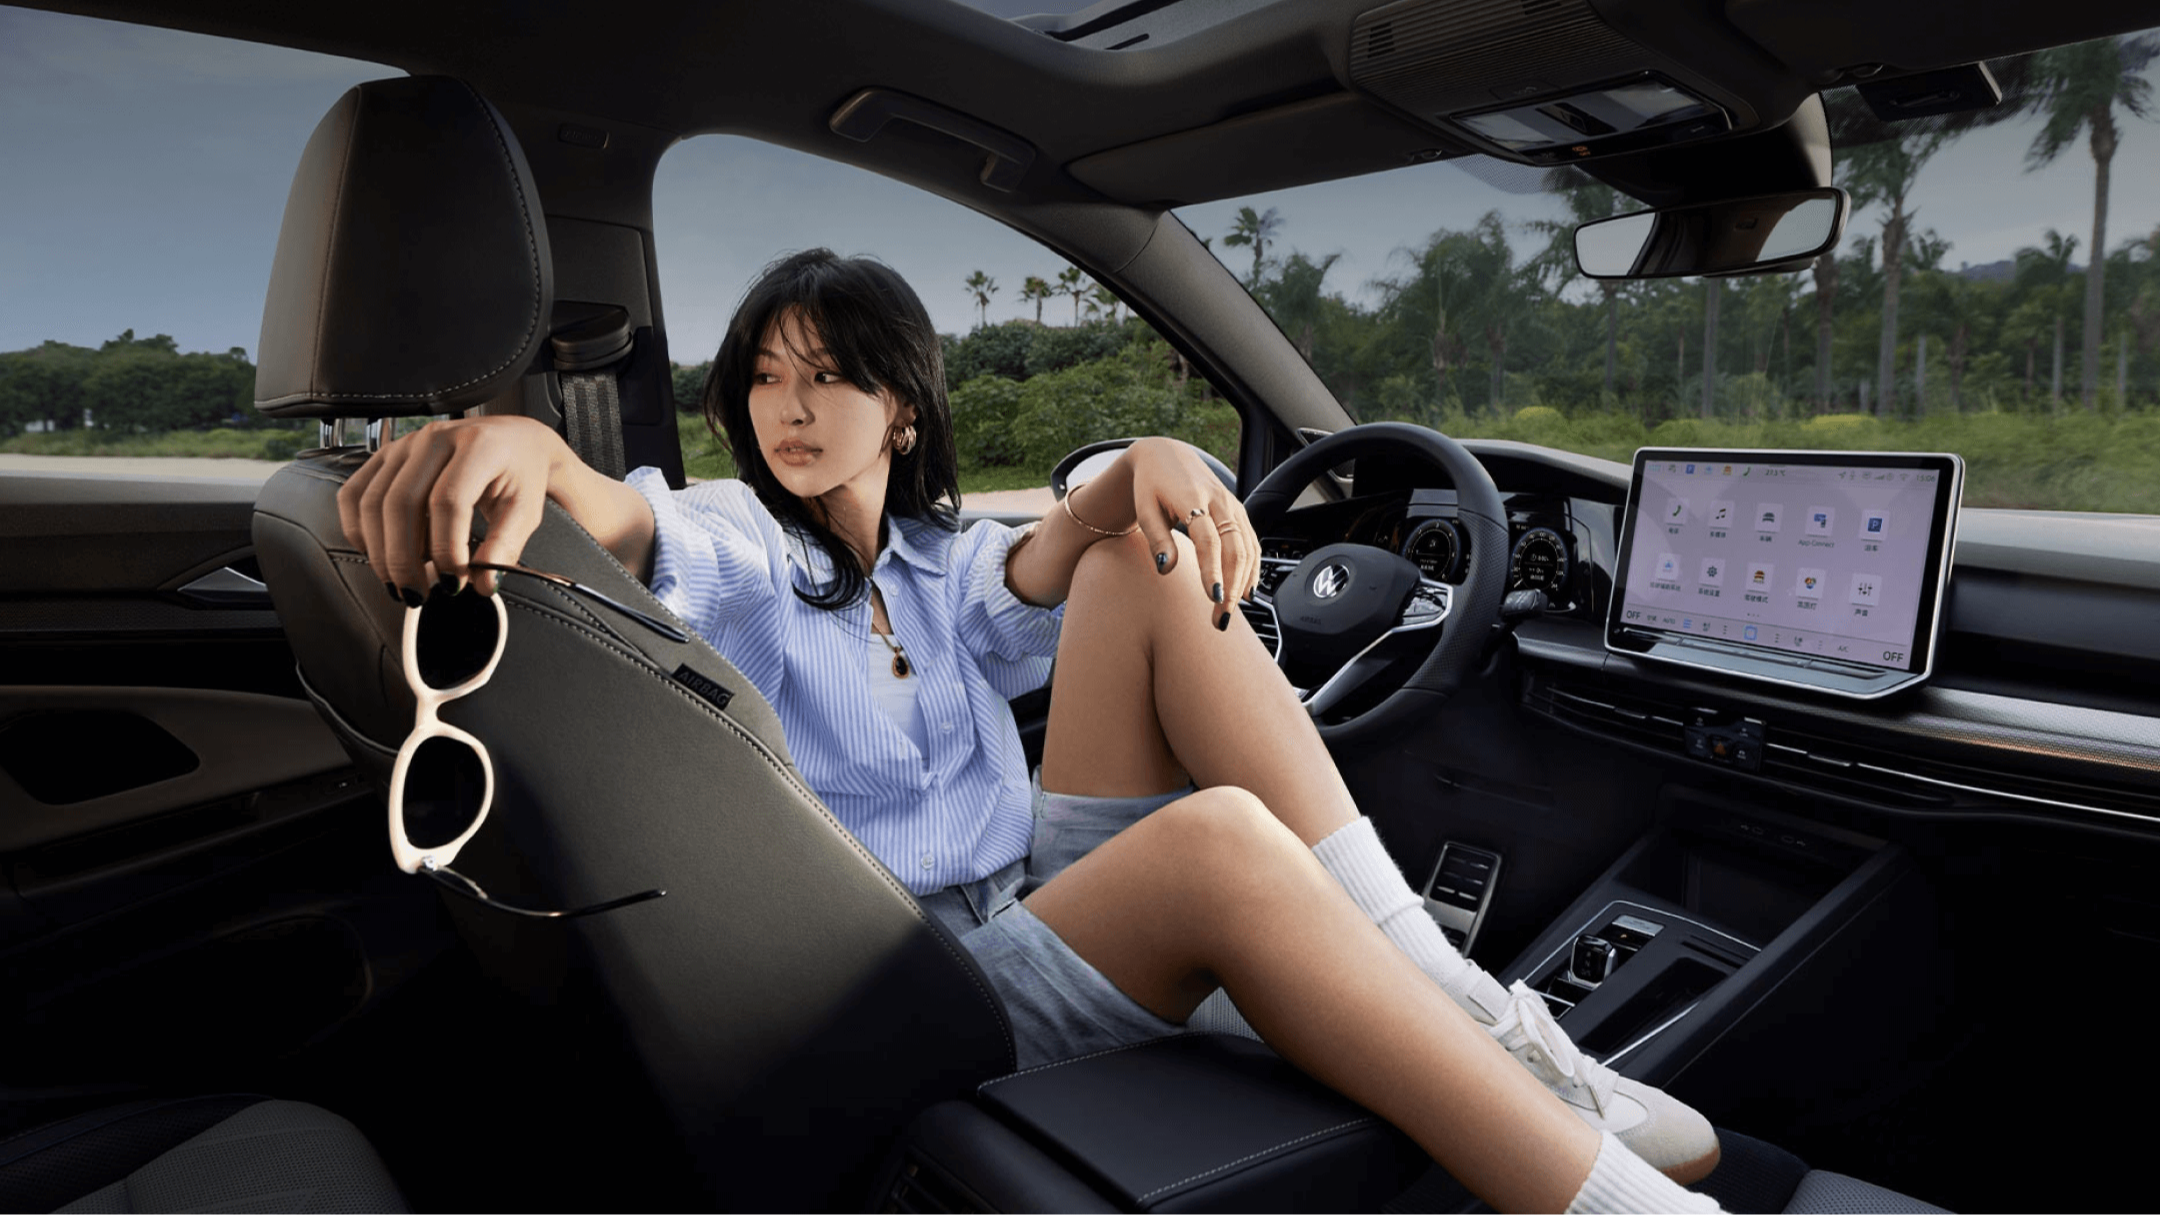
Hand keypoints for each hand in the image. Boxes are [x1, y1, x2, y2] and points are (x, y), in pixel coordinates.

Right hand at [337, 415, 568, 600]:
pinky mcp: (386, 455)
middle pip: (401, 502)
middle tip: (417, 594)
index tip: (453, 584)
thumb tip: (482, 584)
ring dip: (380, 551)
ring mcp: (405, 444)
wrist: (512, 442)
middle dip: (403, 559)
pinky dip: (360, 530)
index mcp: (478, 446)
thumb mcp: (526, 510)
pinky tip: (380, 553)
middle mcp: (436, 438)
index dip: (445, 549)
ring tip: (400, 582)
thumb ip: (505, 547)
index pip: (448, 501)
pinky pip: (354, 494)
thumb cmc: (520, 474)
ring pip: (372, 501)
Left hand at [1122, 438, 1258, 627]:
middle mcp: (1219, 500)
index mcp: (1193, 497)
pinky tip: (1245, 591)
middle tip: (1220, 617)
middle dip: (1232, 585)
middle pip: (1234, 547)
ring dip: (1243, 582)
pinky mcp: (1238, 512)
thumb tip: (1167, 570)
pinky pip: (1251, 542)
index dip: (1213, 570)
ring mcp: (1232, 505)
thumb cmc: (1151, 485)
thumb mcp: (1145, 509)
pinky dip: (1252, 568)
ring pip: (1248, 547)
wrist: (1166, 455)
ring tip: (1229, 611)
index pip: (1208, 540)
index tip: (1213, 598)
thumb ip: (1157, 539)